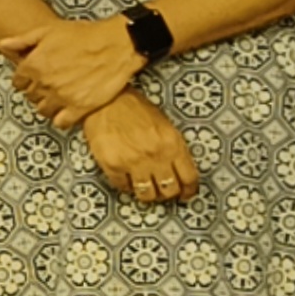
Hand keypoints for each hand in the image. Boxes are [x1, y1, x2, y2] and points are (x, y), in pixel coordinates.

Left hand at [0, 16, 145, 128]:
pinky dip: (62, 118)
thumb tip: (4, 44)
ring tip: (59, 96)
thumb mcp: (49, 30)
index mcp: (34, 64)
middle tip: (50, 84)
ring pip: (43, 110)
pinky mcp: (79, 107)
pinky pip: (61, 122)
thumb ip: (23, 40)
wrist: (117, 44)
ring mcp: (61, 97)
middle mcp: (45, 83)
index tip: (35, 77)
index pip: (18, 82)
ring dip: (48, 104)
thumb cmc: (85, 35)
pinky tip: (68, 109)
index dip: (26, 79)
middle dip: (38, 90)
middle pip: (31, 96)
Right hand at [80, 90, 197, 205]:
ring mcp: (133, 162)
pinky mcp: (113, 166)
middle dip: (168, 194)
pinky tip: (127, 180)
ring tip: (146, 188)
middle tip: (164, 192)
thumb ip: (173, 148)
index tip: (185, 193)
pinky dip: (127, 187)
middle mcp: (155, 156)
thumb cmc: (135, 109)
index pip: (188, 177)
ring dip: (148, 195)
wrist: (106, 100)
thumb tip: (178, 170)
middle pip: (169, 190)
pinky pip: (124, 187)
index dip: (188, 190)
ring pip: (147, 195)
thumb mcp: (165, 125)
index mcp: (172, 144)